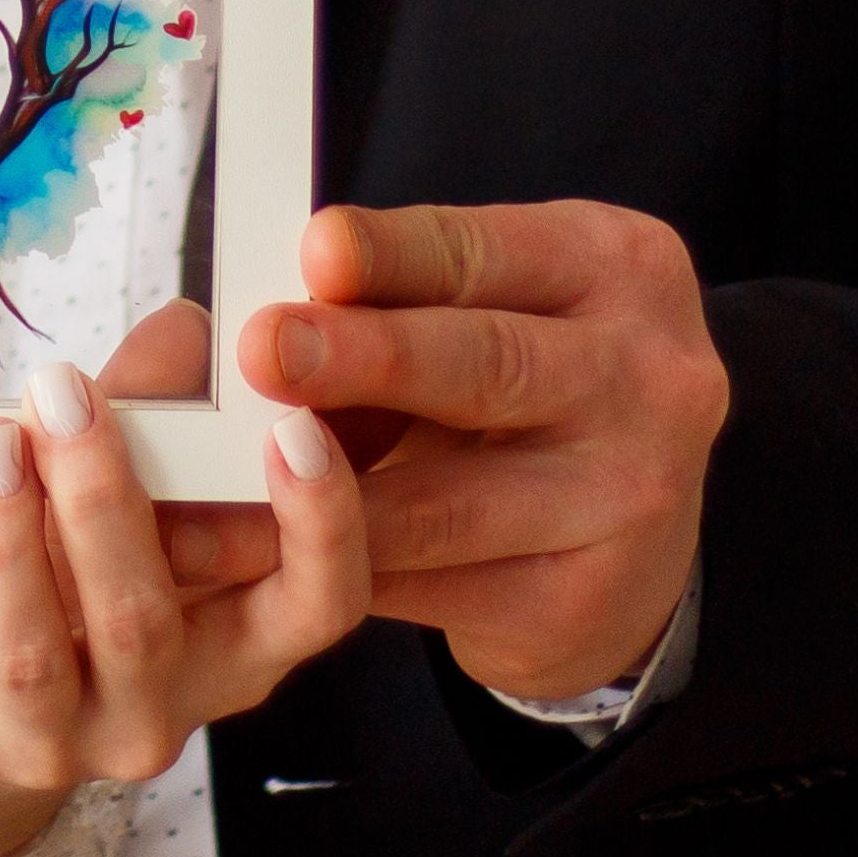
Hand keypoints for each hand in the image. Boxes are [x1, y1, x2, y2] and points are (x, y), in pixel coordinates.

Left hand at [0, 348, 368, 856]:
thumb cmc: (78, 587)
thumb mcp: (143, 513)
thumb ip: (167, 422)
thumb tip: (194, 331)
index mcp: (232, 652)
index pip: (313, 607)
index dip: (319, 526)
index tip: (291, 429)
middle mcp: (155, 710)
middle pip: (146, 619)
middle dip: (104, 499)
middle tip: (65, 392)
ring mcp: (49, 736)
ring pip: (35, 645)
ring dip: (10, 532)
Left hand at [230, 200, 727, 700]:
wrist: (633, 524)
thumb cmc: (531, 374)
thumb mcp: (495, 301)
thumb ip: (403, 291)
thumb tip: (270, 305)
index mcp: (621, 270)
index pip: (488, 254)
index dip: (395, 255)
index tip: (313, 253)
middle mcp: (647, 381)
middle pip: (486, 366)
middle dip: (366, 359)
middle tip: (262, 352)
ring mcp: (625, 502)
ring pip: (447, 502)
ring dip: (317, 498)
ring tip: (211, 496)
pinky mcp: (583, 603)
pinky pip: (435, 587)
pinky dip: (338, 572)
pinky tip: (262, 562)